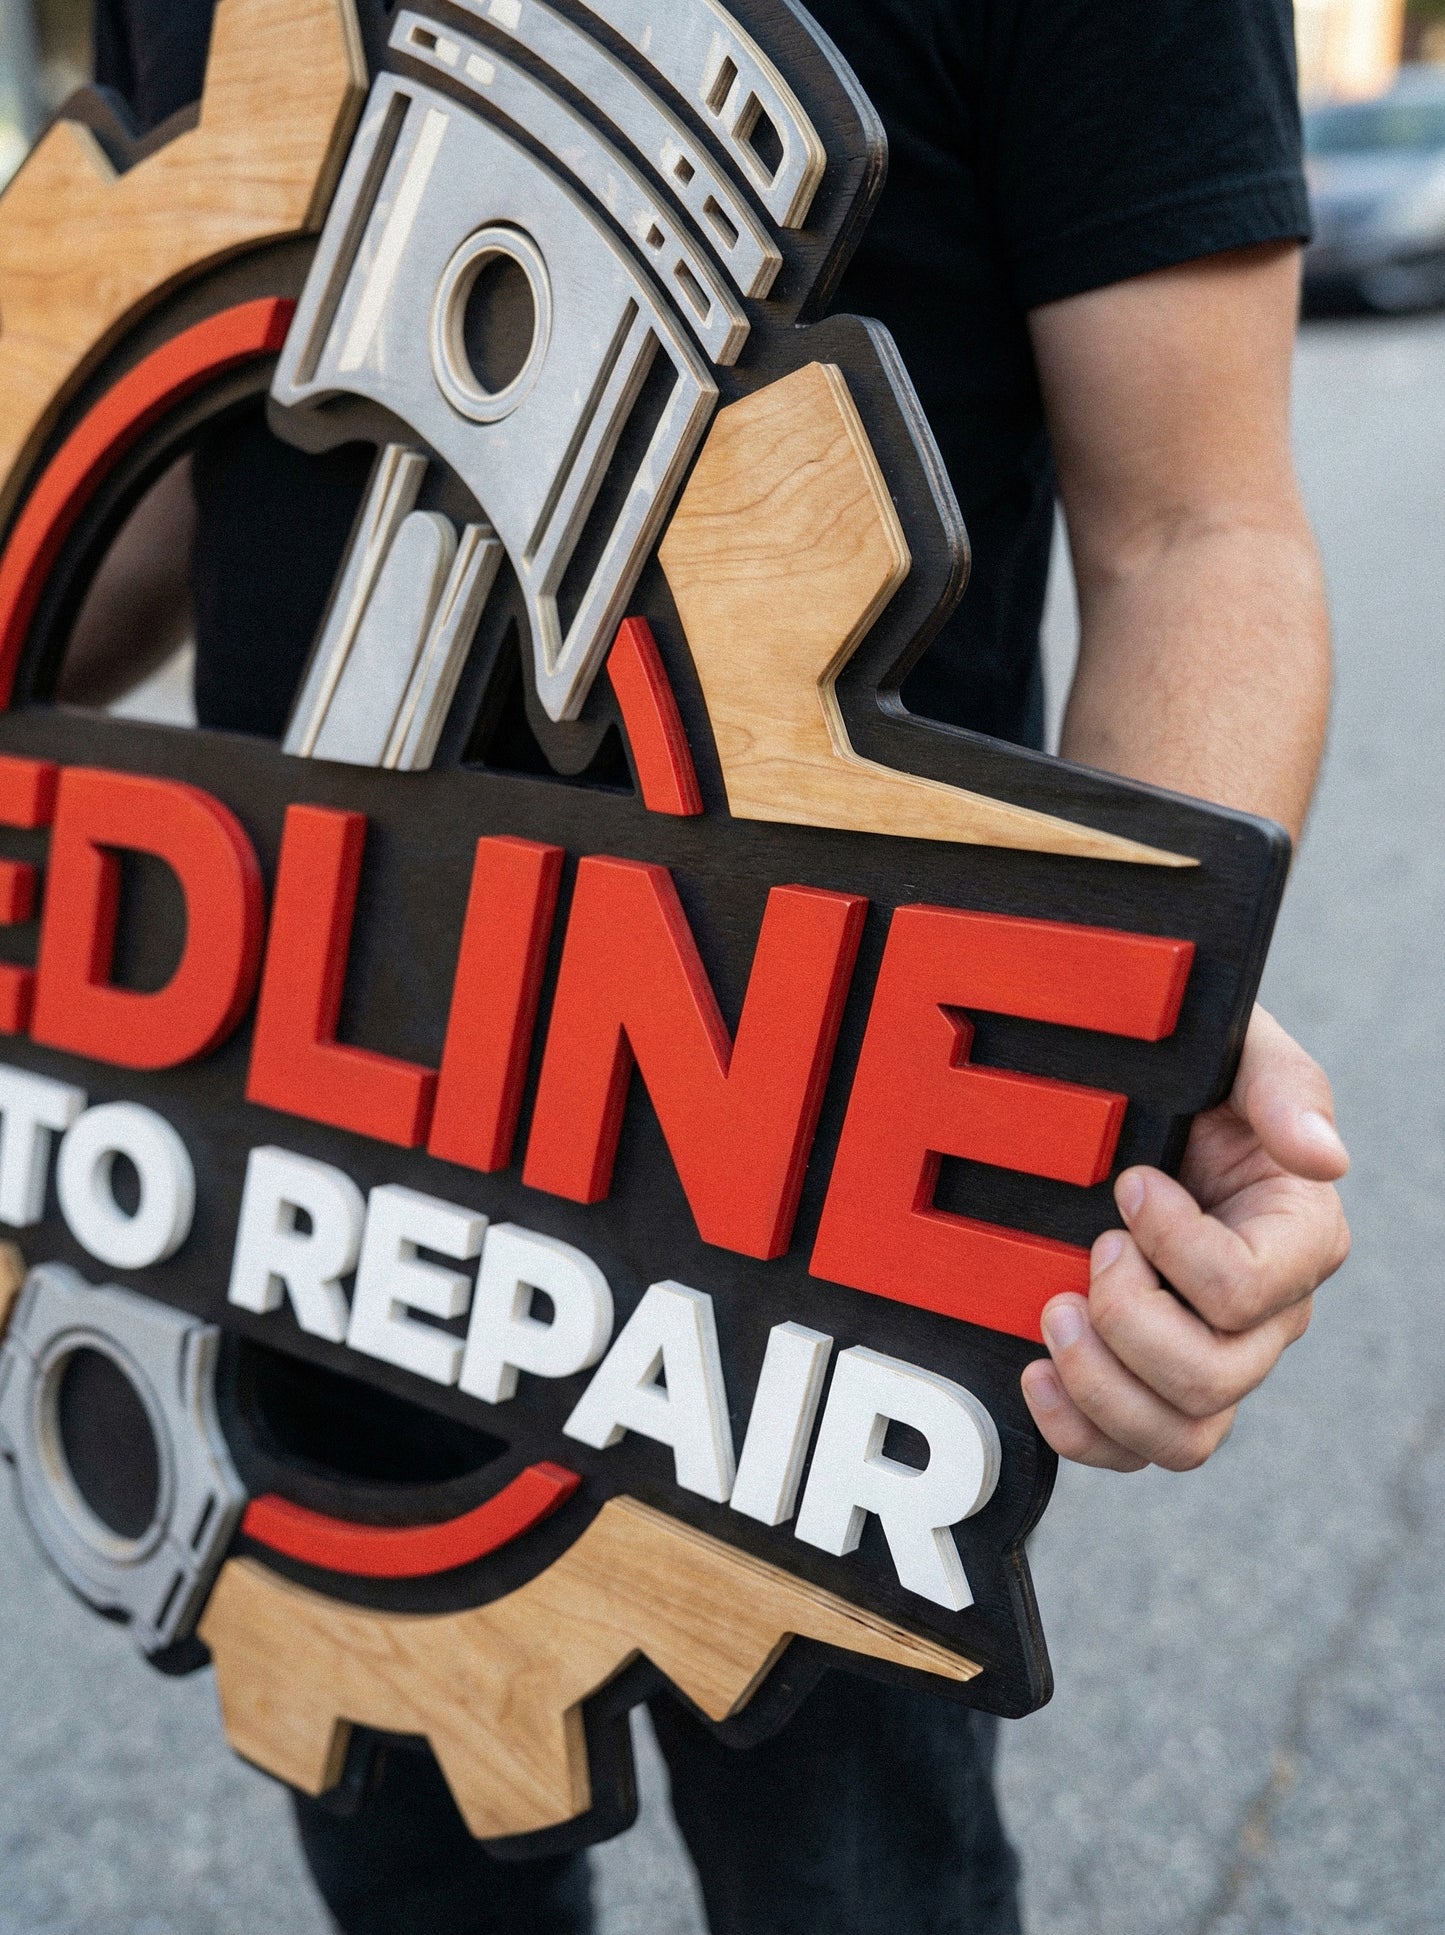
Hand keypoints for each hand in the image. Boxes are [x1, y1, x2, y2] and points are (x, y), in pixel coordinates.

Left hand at [1020, 1006, 1350, 1471]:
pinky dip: (1076, 1430)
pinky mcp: (1155, 1386)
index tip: (1129, 1183)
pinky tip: (1034, 1373)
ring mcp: (1214, 1359)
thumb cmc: (1194, 1077)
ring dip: (1099, 1384)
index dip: (1174, 1245)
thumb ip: (1285, 1088)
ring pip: (1180, 1435)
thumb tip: (1324, 1155)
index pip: (1247, 1289)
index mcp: (1298, 1238)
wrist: (1134, 1104)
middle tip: (1089, 1248)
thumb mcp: (1240, 1052)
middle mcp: (1268, 1316)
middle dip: (1127, 1316)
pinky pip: (1132, 1450)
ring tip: (1053, 1312)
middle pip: (1210, 1377)